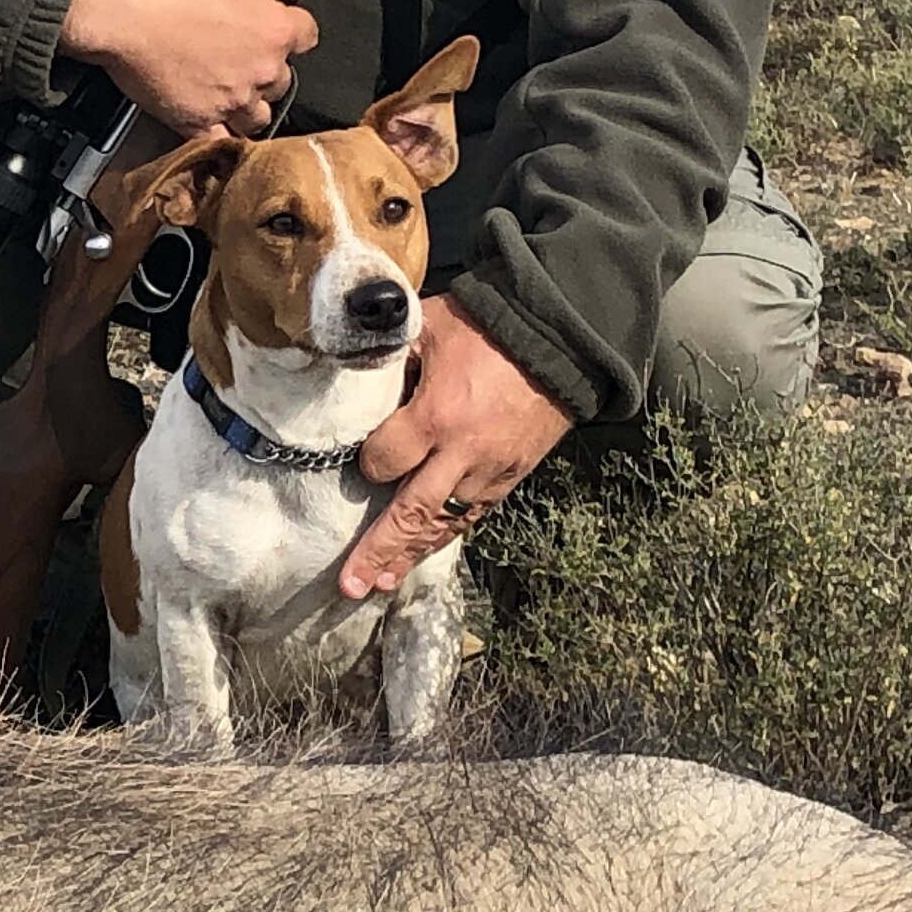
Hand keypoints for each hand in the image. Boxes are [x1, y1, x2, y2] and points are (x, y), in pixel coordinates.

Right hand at [59, 0, 343, 136]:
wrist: (117, 7)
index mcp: (276, 30)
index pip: (306, 34)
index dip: (287, 23)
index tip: (268, 17)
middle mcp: (260, 71)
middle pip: (283, 77)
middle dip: (268, 64)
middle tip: (240, 47)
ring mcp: (229, 100)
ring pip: (257, 114)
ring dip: (250, 101)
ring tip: (228, 83)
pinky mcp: (195, 121)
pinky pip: (221, 140)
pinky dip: (221, 134)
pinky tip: (214, 120)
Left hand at [344, 297, 569, 598]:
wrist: (562, 338)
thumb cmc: (489, 327)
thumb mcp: (429, 326)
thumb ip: (391, 356)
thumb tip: (352, 370)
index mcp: (436, 416)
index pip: (384, 461)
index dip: (367, 465)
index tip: (359, 464)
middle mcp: (462, 454)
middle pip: (411, 514)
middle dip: (379, 551)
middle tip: (350, 585)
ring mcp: (490, 471)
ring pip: (444, 525)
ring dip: (411, 555)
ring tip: (381, 584)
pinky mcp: (511, 476)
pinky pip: (472, 515)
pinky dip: (446, 535)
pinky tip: (424, 552)